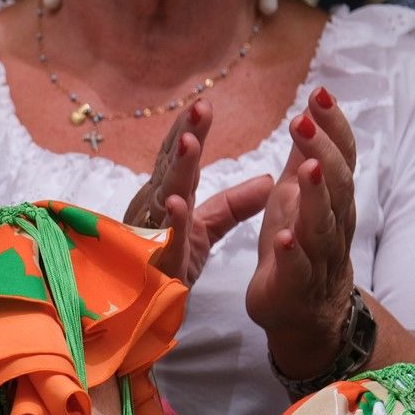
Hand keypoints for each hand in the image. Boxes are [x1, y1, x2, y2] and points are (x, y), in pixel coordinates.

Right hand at [126, 101, 272, 286]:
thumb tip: (269, 179)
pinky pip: (161, 238)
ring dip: (176, 169)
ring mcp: (150, 232)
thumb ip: (233, 205)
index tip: (206, 103)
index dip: (190, 131)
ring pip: (163, 195)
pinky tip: (176, 201)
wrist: (145, 310)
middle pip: (171, 167)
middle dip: (184, 136)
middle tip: (201, 106)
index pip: (179, 158)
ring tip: (190, 141)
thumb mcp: (206, 230)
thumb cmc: (169, 265)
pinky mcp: (153, 260)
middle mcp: (154, 208)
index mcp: (167, 197)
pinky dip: (169, 220)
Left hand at [247, 88, 360, 376]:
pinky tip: (282, 237)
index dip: (333, 126)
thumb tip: (311, 114)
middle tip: (303, 121)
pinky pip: (297, 269)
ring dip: (316, 196)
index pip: (340, 156)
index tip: (318, 92)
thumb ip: (305, 160)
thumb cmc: (298, 246)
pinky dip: (290, 253)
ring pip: (323, 224)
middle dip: (322, 151)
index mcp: (332, 200)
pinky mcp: (294, 287)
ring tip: (307, 168)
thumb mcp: (297, 198)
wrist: (304, 313)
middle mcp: (333, 225)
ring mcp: (316, 257)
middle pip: (337, 185)